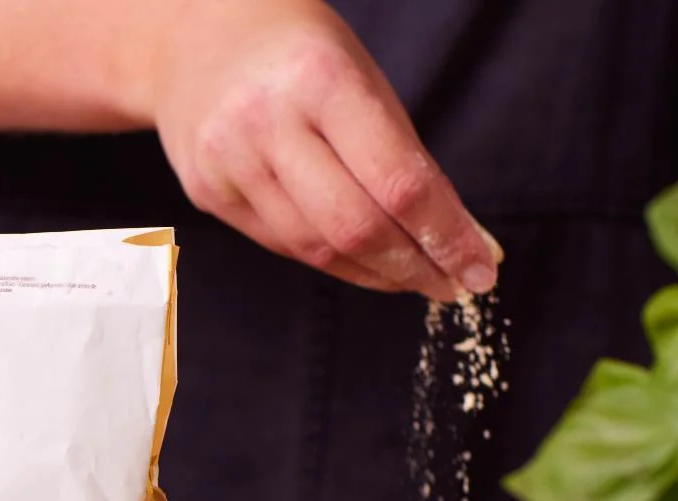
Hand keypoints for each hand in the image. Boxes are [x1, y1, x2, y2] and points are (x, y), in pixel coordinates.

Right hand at [147, 0, 498, 299]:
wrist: (197, 38)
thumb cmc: (299, 55)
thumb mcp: (362, 77)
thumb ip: (403, 154)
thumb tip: (460, 236)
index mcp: (322, 81)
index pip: (398, 181)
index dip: (446, 235)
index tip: (480, 267)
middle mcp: (267, 123)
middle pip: (354, 226)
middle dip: (413, 267)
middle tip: (451, 285)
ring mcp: (228, 163)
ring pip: (314, 247)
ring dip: (374, 273)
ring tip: (413, 277)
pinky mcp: (208, 193)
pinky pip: (281, 244)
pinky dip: (330, 260)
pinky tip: (361, 262)